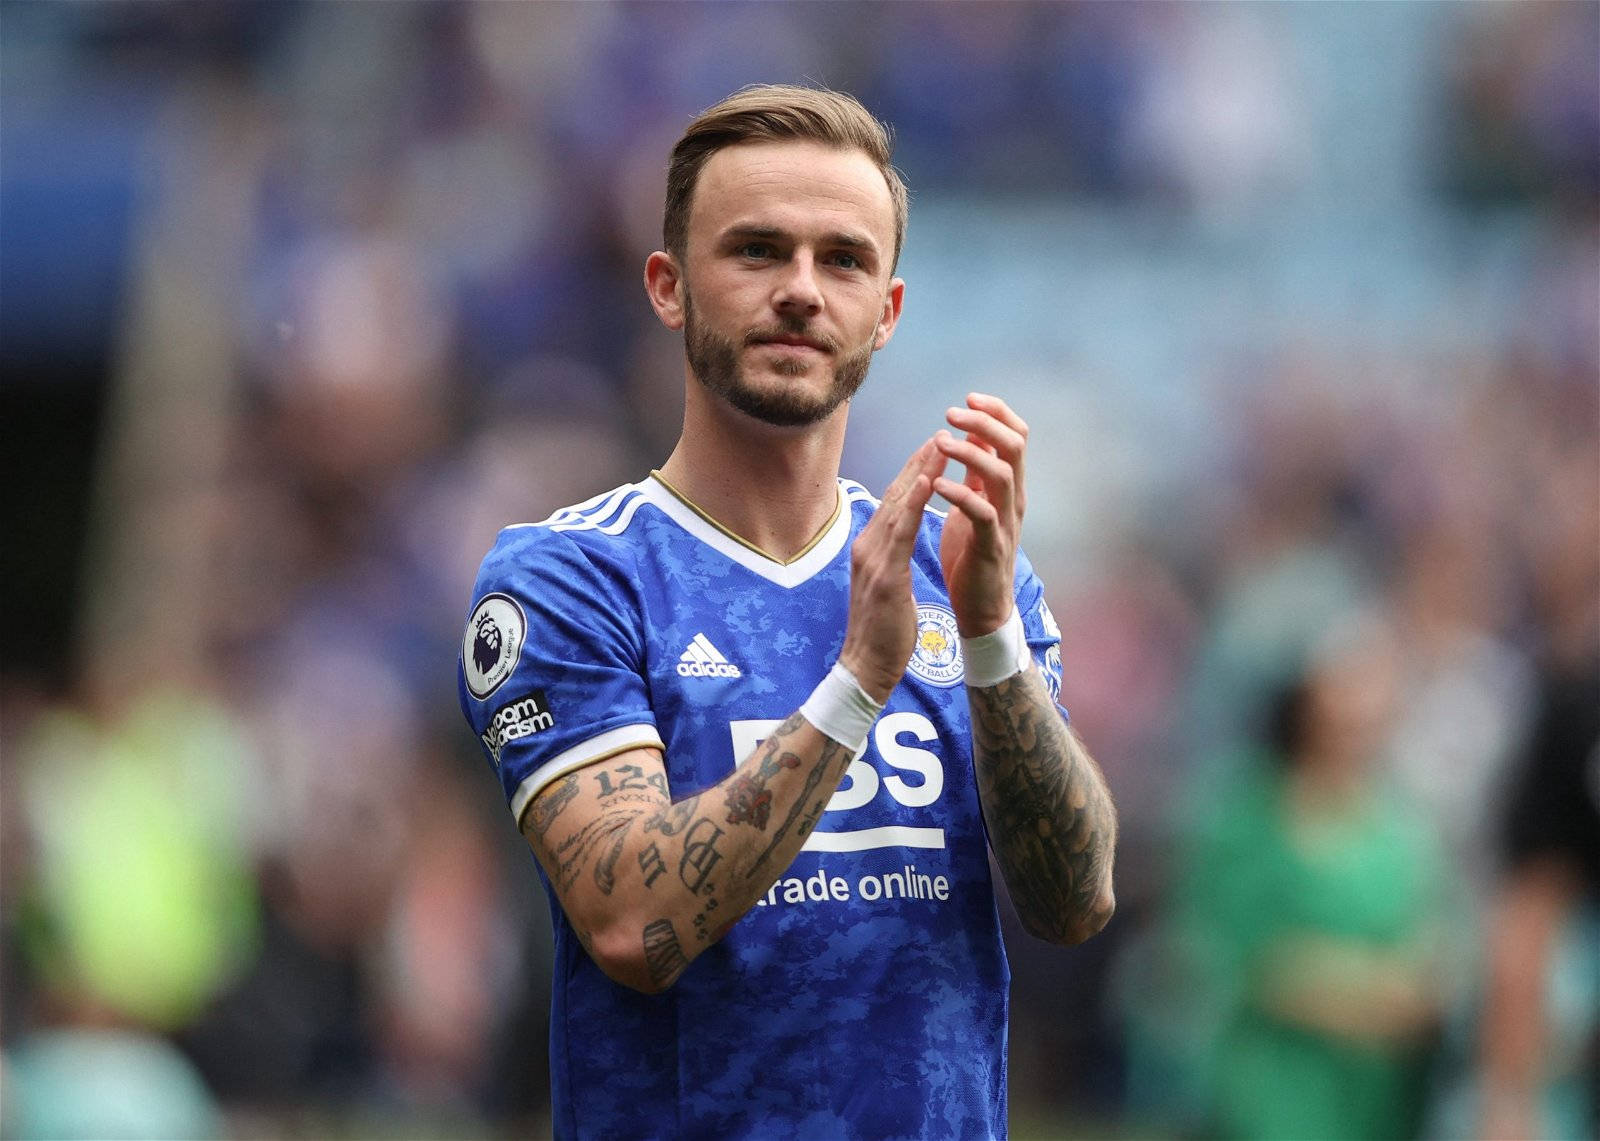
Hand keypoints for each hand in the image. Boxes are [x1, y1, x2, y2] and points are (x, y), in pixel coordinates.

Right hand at [838, 438, 946, 701]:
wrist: (867, 667)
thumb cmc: (883, 631)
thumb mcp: (887, 586)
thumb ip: (890, 560)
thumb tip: (898, 544)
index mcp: (870, 549)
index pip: (894, 504)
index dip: (912, 475)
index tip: (932, 449)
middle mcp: (868, 547)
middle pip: (895, 496)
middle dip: (918, 463)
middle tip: (940, 433)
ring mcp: (873, 560)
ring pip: (898, 506)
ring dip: (920, 473)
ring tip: (940, 445)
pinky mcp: (885, 576)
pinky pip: (902, 534)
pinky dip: (913, 505)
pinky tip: (927, 483)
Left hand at [934, 393, 1027, 636]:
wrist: (981, 606)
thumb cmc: (972, 552)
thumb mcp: (974, 502)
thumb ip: (976, 470)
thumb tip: (972, 430)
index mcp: (1008, 486)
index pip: (1015, 436)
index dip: (996, 413)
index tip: (970, 397)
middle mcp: (1013, 500)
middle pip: (1015, 447)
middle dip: (985, 423)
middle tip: (953, 411)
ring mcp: (1005, 523)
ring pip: (1003, 475)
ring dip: (971, 454)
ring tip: (941, 442)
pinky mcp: (991, 546)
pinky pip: (982, 513)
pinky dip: (961, 495)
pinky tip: (938, 486)